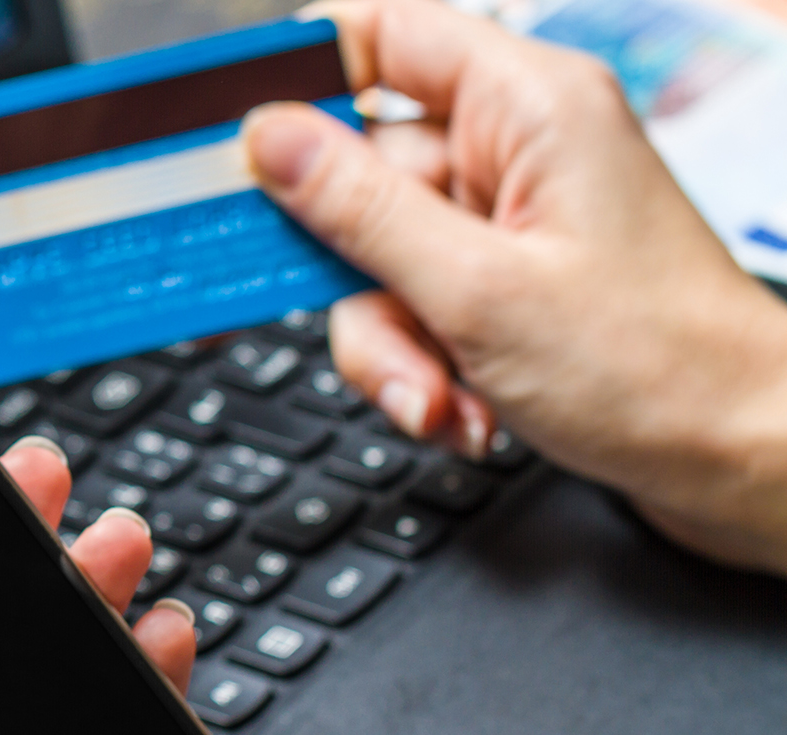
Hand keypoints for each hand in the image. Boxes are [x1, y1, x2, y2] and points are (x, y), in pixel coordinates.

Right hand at [243, 0, 786, 573]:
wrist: (744, 463)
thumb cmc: (660, 370)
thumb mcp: (476, 291)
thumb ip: (358, 209)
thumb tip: (269, 139)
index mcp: (527, 106)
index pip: (379, 36)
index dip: (296, 75)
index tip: (228, 134)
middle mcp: (517, 149)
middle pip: (360, 174)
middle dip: (350, 272)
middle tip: (360, 319)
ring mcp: (511, 220)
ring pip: (375, 257)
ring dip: (387, 341)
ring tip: (436, 396)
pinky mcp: (508, 284)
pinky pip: (413, 305)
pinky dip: (419, 364)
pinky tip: (462, 409)